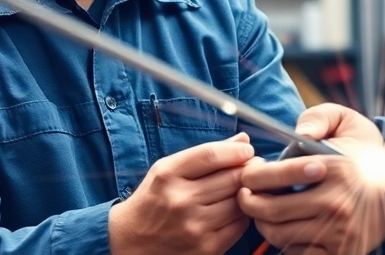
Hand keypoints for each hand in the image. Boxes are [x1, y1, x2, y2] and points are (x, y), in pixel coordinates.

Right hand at [109, 132, 254, 254]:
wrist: (131, 241)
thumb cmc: (153, 200)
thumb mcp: (168, 169)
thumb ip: (205, 154)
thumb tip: (243, 140)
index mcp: (168, 175)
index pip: (211, 155)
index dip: (236, 150)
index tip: (246, 150)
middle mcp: (180, 200)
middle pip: (230, 178)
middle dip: (248, 169)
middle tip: (254, 166)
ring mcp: (194, 226)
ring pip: (238, 202)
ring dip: (247, 192)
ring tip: (246, 186)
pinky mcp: (206, 248)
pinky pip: (239, 225)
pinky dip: (243, 214)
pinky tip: (237, 208)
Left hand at [238, 105, 384, 254]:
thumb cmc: (363, 151)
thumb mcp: (345, 121)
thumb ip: (318, 117)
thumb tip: (300, 132)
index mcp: (336, 169)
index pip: (275, 175)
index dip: (251, 175)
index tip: (247, 175)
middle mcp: (338, 203)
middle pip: (270, 210)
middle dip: (248, 202)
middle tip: (245, 195)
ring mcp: (340, 232)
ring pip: (279, 235)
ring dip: (264, 224)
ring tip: (263, 211)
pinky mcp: (343, 252)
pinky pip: (299, 254)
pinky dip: (287, 244)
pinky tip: (288, 227)